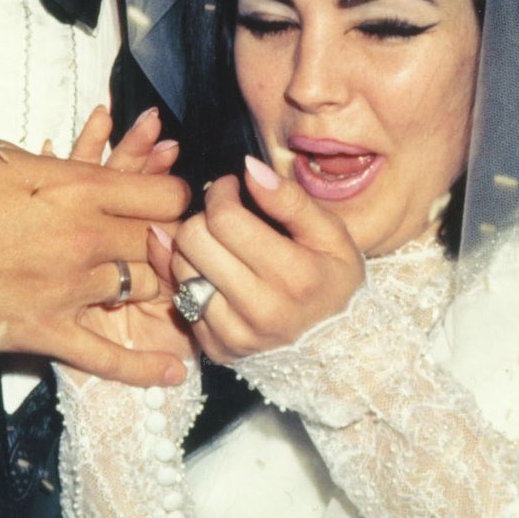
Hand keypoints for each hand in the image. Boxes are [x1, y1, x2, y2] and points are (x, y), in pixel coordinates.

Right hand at [62, 105, 191, 379]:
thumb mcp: (2, 156)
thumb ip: (51, 167)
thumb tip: (71, 169)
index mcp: (75, 186)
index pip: (164, 195)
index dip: (173, 200)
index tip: (165, 205)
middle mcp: (84, 236)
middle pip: (161, 244)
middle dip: (166, 245)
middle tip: (158, 249)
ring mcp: (68, 287)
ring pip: (142, 292)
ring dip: (145, 290)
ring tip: (151, 292)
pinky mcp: (44, 331)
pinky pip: (107, 357)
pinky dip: (143, 368)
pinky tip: (172, 373)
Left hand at [165, 156, 366, 363]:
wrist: (337, 347)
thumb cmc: (332, 281)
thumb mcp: (331, 234)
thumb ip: (290, 199)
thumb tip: (249, 168)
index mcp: (295, 276)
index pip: (225, 218)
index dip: (221, 192)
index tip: (231, 190)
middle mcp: (262, 310)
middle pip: (194, 240)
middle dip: (204, 218)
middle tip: (223, 219)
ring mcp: (236, 334)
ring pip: (180, 268)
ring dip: (194, 249)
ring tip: (220, 248)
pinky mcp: (217, 349)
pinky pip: (181, 300)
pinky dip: (192, 280)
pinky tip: (215, 275)